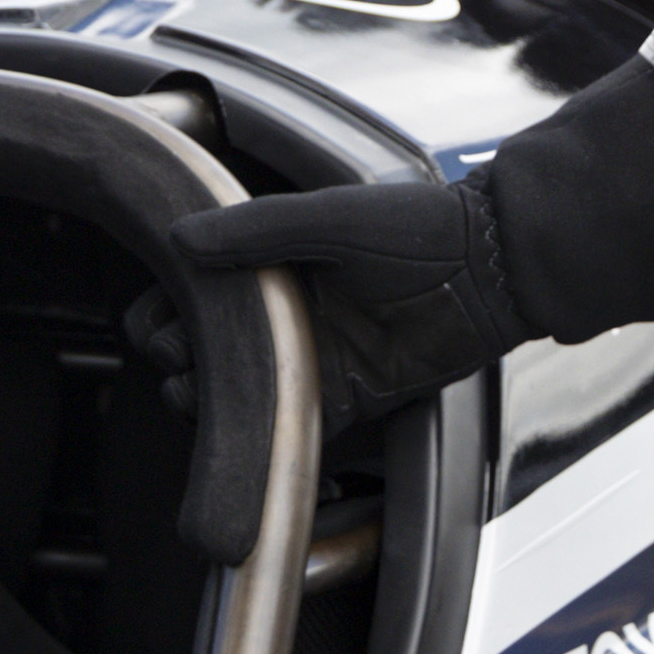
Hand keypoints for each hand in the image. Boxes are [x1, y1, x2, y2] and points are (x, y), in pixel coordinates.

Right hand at [166, 175, 523, 429]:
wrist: (493, 272)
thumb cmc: (419, 230)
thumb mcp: (331, 218)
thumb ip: (256, 229)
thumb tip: (180, 237)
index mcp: (276, 261)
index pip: (197, 289)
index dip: (168, 308)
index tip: (161, 319)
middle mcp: (287, 312)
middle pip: (206, 347)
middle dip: (179, 357)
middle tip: (183, 357)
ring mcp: (314, 357)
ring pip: (239, 392)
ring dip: (211, 399)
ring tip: (202, 393)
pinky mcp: (347, 398)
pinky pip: (291, 426)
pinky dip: (261, 435)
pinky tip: (239, 433)